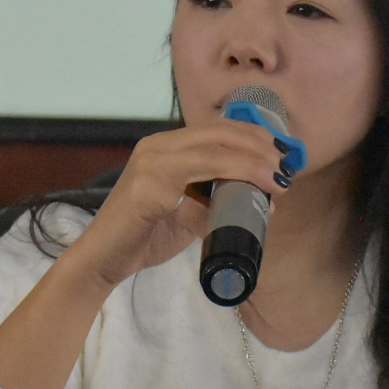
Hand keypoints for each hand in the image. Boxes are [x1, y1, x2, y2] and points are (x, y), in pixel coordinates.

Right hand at [67, 119, 287, 289]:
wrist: (103, 261)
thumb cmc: (143, 238)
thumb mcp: (186, 214)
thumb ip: (214, 203)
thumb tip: (258, 202)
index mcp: (164, 147)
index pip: (216, 128)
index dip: (253, 135)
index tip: (282, 152)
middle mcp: (156, 146)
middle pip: (219, 132)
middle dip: (259, 145)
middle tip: (285, 167)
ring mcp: (150, 164)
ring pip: (213, 151)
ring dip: (252, 163)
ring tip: (278, 180)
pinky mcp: (148, 187)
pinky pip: (198, 180)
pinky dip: (231, 184)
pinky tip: (251, 195)